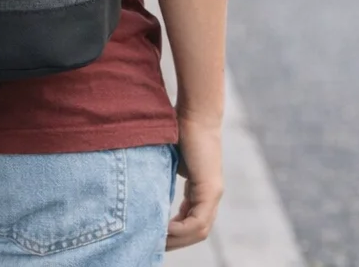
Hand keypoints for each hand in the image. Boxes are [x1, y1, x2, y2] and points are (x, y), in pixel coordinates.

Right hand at [167, 117, 223, 249]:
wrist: (195, 112)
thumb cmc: (179, 128)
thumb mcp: (169, 160)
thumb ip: (163, 176)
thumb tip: (145, 189)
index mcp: (202, 189)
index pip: (191, 221)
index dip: (175, 231)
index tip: (156, 234)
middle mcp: (211, 194)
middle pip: (197, 231)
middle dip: (175, 241)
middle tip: (154, 244)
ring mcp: (213, 193)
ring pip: (199, 230)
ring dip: (178, 239)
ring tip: (157, 239)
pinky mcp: (211, 189)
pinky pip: (199, 221)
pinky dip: (182, 229)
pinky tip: (165, 229)